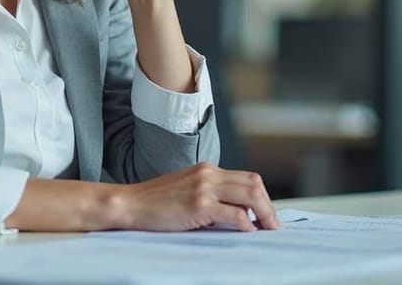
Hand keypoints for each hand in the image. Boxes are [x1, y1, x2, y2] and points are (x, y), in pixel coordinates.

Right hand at [113, 162, 279, 231]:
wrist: (129, 203)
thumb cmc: (153, 202)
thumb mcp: (186, 189)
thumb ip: (209, 195)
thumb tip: (235, 214)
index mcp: (207, 169)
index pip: (247, 178)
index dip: (263, 197)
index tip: (266, 214)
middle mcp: (208, 174)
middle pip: (254, 184)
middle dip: (268, 205)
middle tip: (272, 225)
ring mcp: (204, 188)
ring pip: (249, 195)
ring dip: (263, 214)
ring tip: (266, 229)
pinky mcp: (198, 204)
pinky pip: (233, 213)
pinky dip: (246, 223)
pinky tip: (247, 232)